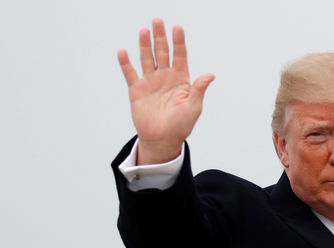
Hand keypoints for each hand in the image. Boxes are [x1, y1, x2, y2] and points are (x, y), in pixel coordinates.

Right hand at [117, 18, 214, 164]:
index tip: (177, 28)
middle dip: (160, 37)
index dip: (179, 42)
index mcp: (181, 80)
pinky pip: (130, 73)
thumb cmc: (181, 125)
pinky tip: (123, 51)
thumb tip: (210, 75)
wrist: (163, 140)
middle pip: (162, 52)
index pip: (180, 56)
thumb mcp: (193, 107)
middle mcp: (165, 77)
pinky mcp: (137, 90)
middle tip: (158, 21)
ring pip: (147, 58)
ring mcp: (150, 82)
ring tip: (144, 30)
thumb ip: (199, 89)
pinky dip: (126, 63)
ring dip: (145, 45)